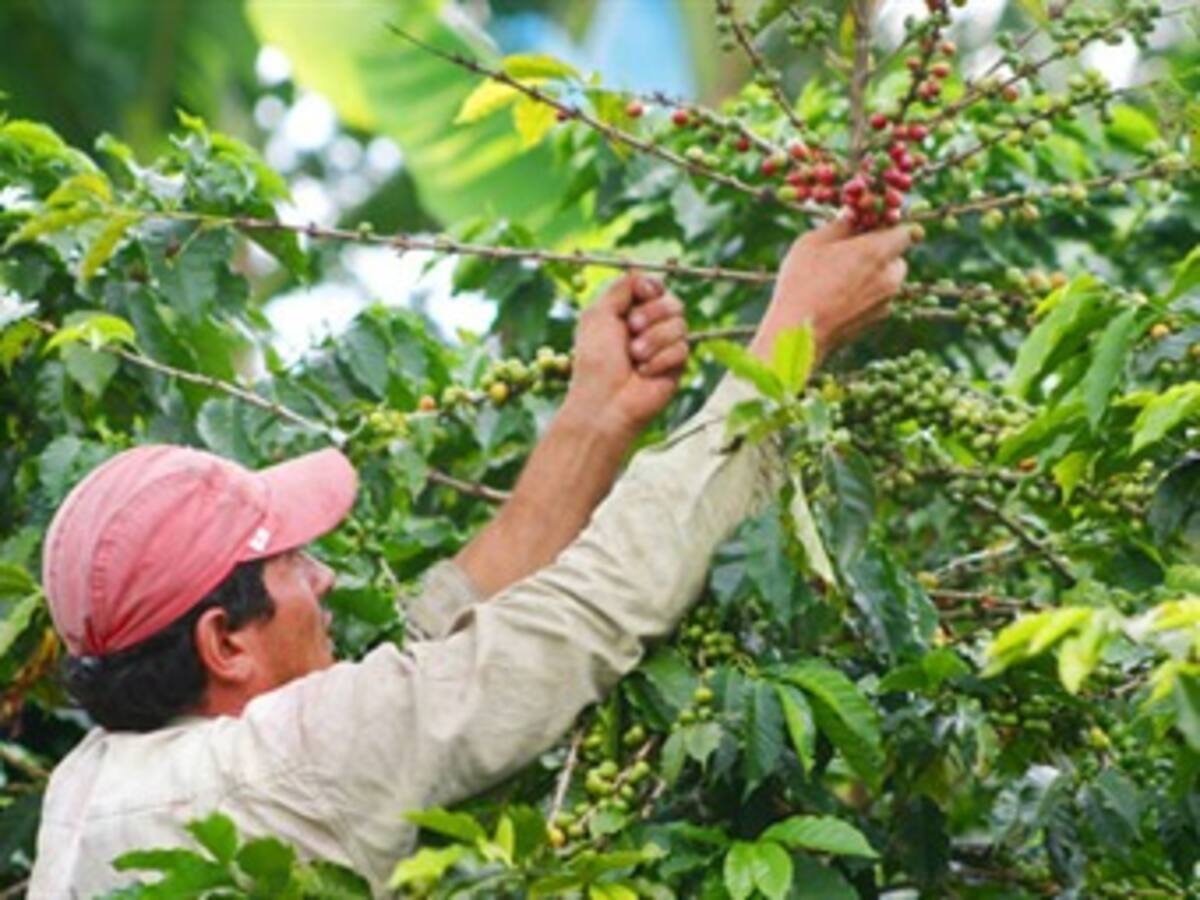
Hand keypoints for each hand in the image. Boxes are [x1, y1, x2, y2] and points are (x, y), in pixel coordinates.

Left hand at [563, 274, 688, 438]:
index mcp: (628, 312)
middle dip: (652, 313)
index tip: (642, 293)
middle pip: (672, 301)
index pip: (654, 286)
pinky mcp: (677, 366)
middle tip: (631, 329)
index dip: (651, 287)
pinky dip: (660, 360)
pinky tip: (644, 373)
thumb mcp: (598, 314)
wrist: (605, 401)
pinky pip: (683, 349)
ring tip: (634, 357)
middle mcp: (649, 327)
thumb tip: (642, 275)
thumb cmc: (595, 361)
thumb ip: (621, 288)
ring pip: (680, 324)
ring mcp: (664, 346)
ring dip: (654, 340)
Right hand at [751, 215, 911, 363]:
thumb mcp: (813, 243)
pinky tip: (839, 296)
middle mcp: (890, 277)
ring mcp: (886, 301)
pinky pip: (879, 298)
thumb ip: (840, 225)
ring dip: (874, 273)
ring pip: (889, 278)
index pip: (909, 231)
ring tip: (841, 276)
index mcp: (878, 252)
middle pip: (898, 255)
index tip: (874, 225)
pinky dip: (867, 293)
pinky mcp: (877, 320)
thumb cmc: (801, 283)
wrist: (797, 335)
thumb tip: (853, 214)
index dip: (893, 226)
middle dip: (880, 250)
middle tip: (851, 250)